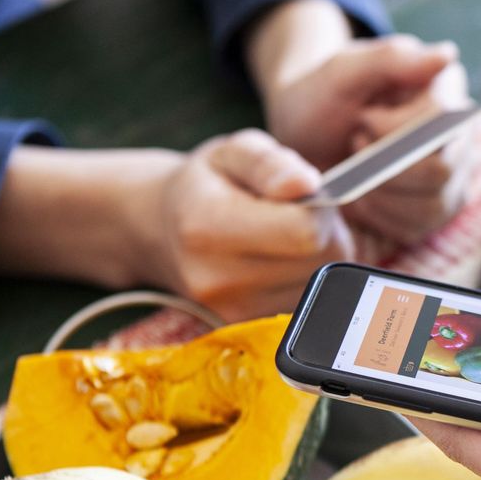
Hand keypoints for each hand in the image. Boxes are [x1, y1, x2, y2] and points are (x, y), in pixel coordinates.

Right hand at [0, 130, 353, 321]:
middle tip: (303, 217)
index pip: (310, 234)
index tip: (312, 200)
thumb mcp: (235, 150)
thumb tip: (310, 185)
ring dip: (317, 266)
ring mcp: (226, 311)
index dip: (328, 215)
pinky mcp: (237, 330)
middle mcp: (216, 278)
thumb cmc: (203, 181)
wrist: (153, 226)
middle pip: (320, 267)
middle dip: (327, 239)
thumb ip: (273, 163)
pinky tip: (280, 266)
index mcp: (212, 226)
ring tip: (285, 239)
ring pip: (314, 294)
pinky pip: (298, 312)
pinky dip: (303, 288)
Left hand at [258, 32, 470, 247]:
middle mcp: (458, 137)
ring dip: (380, 195)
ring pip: (432, 205)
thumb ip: (391, 58)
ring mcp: (452, 177)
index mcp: (444, 91)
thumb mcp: (343, 70)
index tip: (362, 121)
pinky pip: (418, 229)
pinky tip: (362, 198)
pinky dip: (380, 218)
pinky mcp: (435, 210)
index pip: (440, 120)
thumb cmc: (324, 97)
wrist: (305, 135)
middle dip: (384, 168)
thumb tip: (447, 55)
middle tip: (356, 147)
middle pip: (440, 170)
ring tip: (357, 173)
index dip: (394, 129)